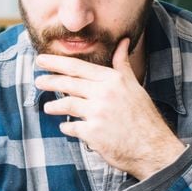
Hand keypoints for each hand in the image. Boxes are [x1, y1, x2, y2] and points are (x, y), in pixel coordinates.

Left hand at [35, 39, 184, 179]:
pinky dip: (66, 127)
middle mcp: (104, 94)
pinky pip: (71, 127)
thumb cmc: (143, 117)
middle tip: (38, 82)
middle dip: (50, 81)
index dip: (57, 63)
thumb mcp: (135, 86)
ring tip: (48, 107)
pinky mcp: (93, 133)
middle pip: (68, 84)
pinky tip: (65, 127)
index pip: (78, 67)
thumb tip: (123, 42)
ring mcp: (98, 113)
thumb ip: (122, 65)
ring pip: (66, 104)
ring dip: (54, 106)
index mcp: (113, 80)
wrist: (153, 148)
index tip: (41, 60)